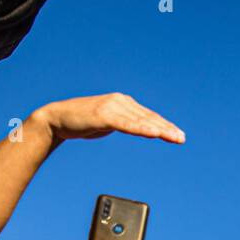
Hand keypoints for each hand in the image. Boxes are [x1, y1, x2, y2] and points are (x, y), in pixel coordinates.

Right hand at [30, 93, 184, 146]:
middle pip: (148, 118)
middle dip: (167, 128)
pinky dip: (141, 129)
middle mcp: (120, 101)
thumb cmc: (82, 122)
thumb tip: (139, 129)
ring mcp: (112, 107)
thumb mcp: (107, 122)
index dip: (164, 125)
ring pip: (140, 121)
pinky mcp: (104, 115)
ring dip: (159, 129)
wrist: (57, 119)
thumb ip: (124, 124)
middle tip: (182, 139)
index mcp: (122, 102)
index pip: (148, 116)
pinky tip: (153, 133)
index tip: (178, 135)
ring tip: (174, 137)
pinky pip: (127, 124)